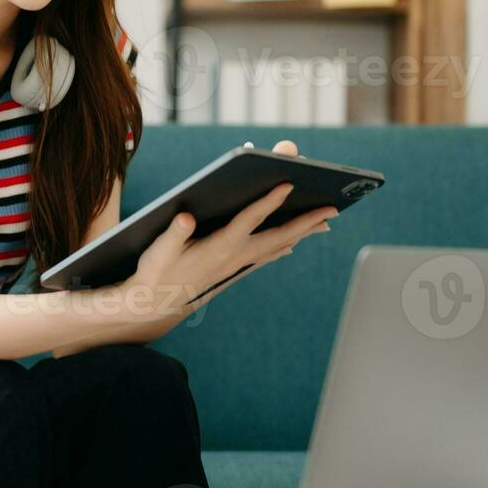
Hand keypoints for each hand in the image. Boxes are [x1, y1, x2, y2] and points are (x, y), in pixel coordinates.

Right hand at [115, 139, 335, 331]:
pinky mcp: (234, 267)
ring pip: (277, 245)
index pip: (249, 219)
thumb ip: (174, 233)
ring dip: (302, 233)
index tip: (288, 184)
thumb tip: (186, 217)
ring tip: (325, 222)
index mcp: (219, 247)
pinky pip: (266, 255)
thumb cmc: (156, 271)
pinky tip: (293, 243)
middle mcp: (235, 256)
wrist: (155, 303)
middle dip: (306, 221)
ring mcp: (237, 263)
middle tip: (332, 208)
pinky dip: (283, 246)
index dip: (268, 202)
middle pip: (278, 235)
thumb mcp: (159, 250)